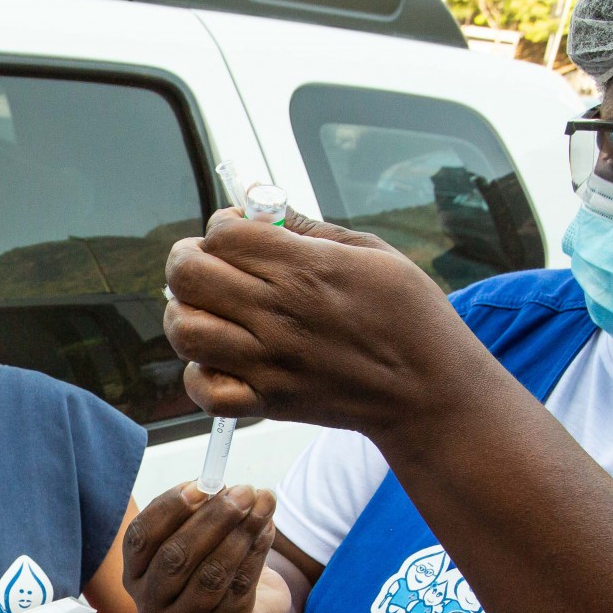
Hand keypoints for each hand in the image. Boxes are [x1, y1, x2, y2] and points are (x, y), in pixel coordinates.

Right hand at [123, 482, 293, 612]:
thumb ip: (199, 511)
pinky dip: (257, 552)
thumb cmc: (211, 562)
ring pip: (212, 573)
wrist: (246, 608)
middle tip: (244, 491)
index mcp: (135, 574)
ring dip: (241, 532)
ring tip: (264, 503)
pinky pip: (241, 586)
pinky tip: (267, 528)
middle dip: (214, 519)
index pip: (141, 538)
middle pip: (175, 557)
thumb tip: (217, 487)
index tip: (200, 484)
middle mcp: (151, 605)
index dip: (169, 509)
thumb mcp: (197, 534)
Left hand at [162, 207, 492, 437]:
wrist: (428, 390)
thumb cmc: (408, 316)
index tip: (236, 233)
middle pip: (188, 275)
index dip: (221, 226)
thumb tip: (263, 210)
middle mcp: (278, 313)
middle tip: (203, 264)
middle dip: (186, 261)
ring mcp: (268, 361)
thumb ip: (308, 229)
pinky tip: (218, 358)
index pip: (222, 233)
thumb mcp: (370, 251)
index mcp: (305, 268)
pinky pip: (204, 390)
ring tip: (205, 310)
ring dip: (184, 313)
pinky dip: (199, 374)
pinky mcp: (267, 402)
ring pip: (185, 330)